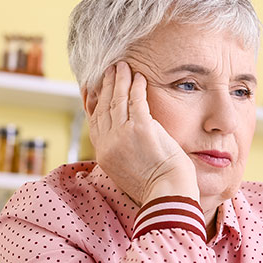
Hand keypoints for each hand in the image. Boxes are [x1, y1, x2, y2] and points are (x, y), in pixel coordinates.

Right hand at [86, 61, 198, 206]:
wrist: (168, 195)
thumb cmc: (157, 188)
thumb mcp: (130, 173)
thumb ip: (124, 155)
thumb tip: (128, 146)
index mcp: (104, 155)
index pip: (94, 122)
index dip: (94, 102)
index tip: (95, 88)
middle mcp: (109, 143)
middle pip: (103, 107)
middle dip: (106, 86)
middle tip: (109, 70)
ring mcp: (123, 134)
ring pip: (117, 100)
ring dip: (120, 80)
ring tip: (122, 67)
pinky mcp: (140, 128)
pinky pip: (136, 101)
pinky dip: (136, 86)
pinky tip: (139, 77)